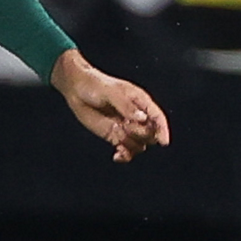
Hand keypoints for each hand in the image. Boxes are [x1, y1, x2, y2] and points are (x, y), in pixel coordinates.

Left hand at [50, 49, 170, 163]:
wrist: (76, 90)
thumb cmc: (95, 85)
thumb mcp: (111, 92)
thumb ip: (125, 105)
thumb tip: (141, 119)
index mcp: (140, 102)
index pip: (157, 118)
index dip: (163, 130)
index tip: (163, 142)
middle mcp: (136, 117)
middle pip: (150, 134)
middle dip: (140, 134)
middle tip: (124, 125)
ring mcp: (126, 128)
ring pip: (139, 145)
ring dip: (130, 143)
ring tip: (116, 131)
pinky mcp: (115, 136)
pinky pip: (126, 151)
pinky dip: (124, 156)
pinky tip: (116, 156)